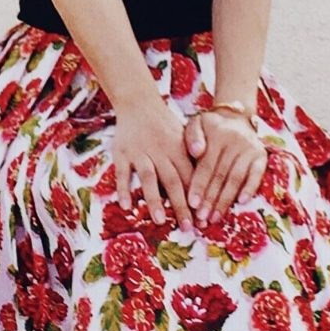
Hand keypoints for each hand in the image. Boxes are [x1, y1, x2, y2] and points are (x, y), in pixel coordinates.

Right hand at [109, 99, 197, 229]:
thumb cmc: (165, 125)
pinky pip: (123, 173)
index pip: (190, 178)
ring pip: (149, 178)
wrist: (138, 102)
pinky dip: (124, 189)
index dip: (197, 199)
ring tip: (160, 221)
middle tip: (187, 228)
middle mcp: (161, 151)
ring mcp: (140, 152)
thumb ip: (193, 159)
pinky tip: (126, 206)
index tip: (202, 220)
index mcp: (178, 149)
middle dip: (181, 206)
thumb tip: (207, 187)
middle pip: (173, 181)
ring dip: (154, 200)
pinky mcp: (122, 153)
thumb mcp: (183, 136)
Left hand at [182, 107, 267, 229]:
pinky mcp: (261, 156)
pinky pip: (256, 175)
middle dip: (210, 199)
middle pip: (220, 175)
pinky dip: (249, 188)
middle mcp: (235, 141)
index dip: (199, 186)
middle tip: (202, 218)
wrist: (236, 119)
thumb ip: (192, 136)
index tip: (192, 204)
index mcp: (216, 134)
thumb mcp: (197, 124)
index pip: (206, 165)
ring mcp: (250, 149)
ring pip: (235, 178)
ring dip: (225, 200)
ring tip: (215, 217)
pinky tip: (241, 202)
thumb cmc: (210, 128)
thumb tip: (196, 151)